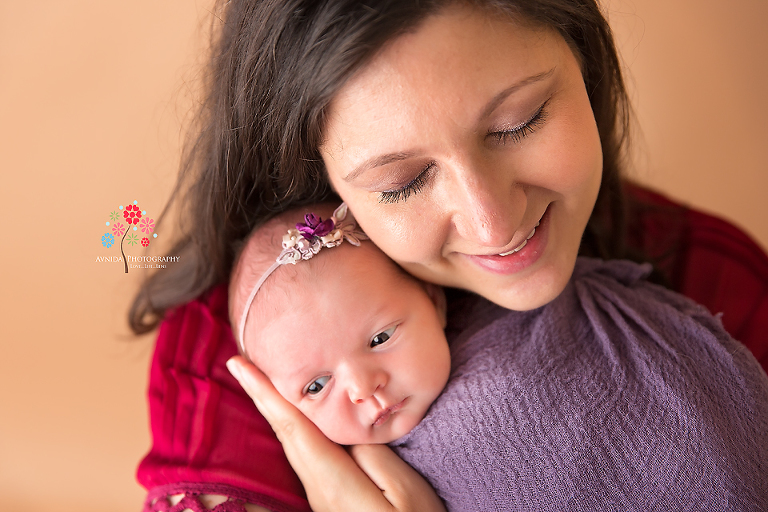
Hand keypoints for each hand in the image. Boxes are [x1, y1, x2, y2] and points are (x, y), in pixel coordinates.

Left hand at [226, 356, 444, 511]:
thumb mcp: (404, 492)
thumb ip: (375, 457)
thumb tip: (349, 428)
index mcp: (333, 481)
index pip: (292, 427)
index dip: (265, 394)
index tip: (240, 365)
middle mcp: (319, 488)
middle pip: (285, 434)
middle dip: (263, 397)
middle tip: (242, 363)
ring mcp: (323, 497)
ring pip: (293, 445)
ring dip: (277, 411)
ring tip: (265, 382)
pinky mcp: (332, 501)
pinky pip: (307, 456)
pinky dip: (294, 428)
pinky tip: (298, 420)